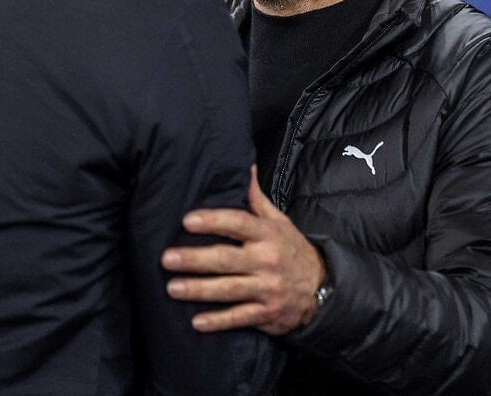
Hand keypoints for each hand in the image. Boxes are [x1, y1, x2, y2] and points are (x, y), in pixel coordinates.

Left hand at [161, 166, 325, 334]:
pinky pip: (239, 317)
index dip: (213, 221)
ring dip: (199, 290)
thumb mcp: (280, 222)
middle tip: (167, 259)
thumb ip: (257, 199)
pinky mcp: (267, 313)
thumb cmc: (292, 250)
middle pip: (226, 259)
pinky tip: (197, 321)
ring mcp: (267, 288)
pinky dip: (218, 321)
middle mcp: (267, 260)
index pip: (238, 223)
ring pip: (229, 289)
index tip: (187, 221)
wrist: (323, 288)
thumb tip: (246, 168)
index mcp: (267, 234)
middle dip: (195, 259)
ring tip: (172, 288)